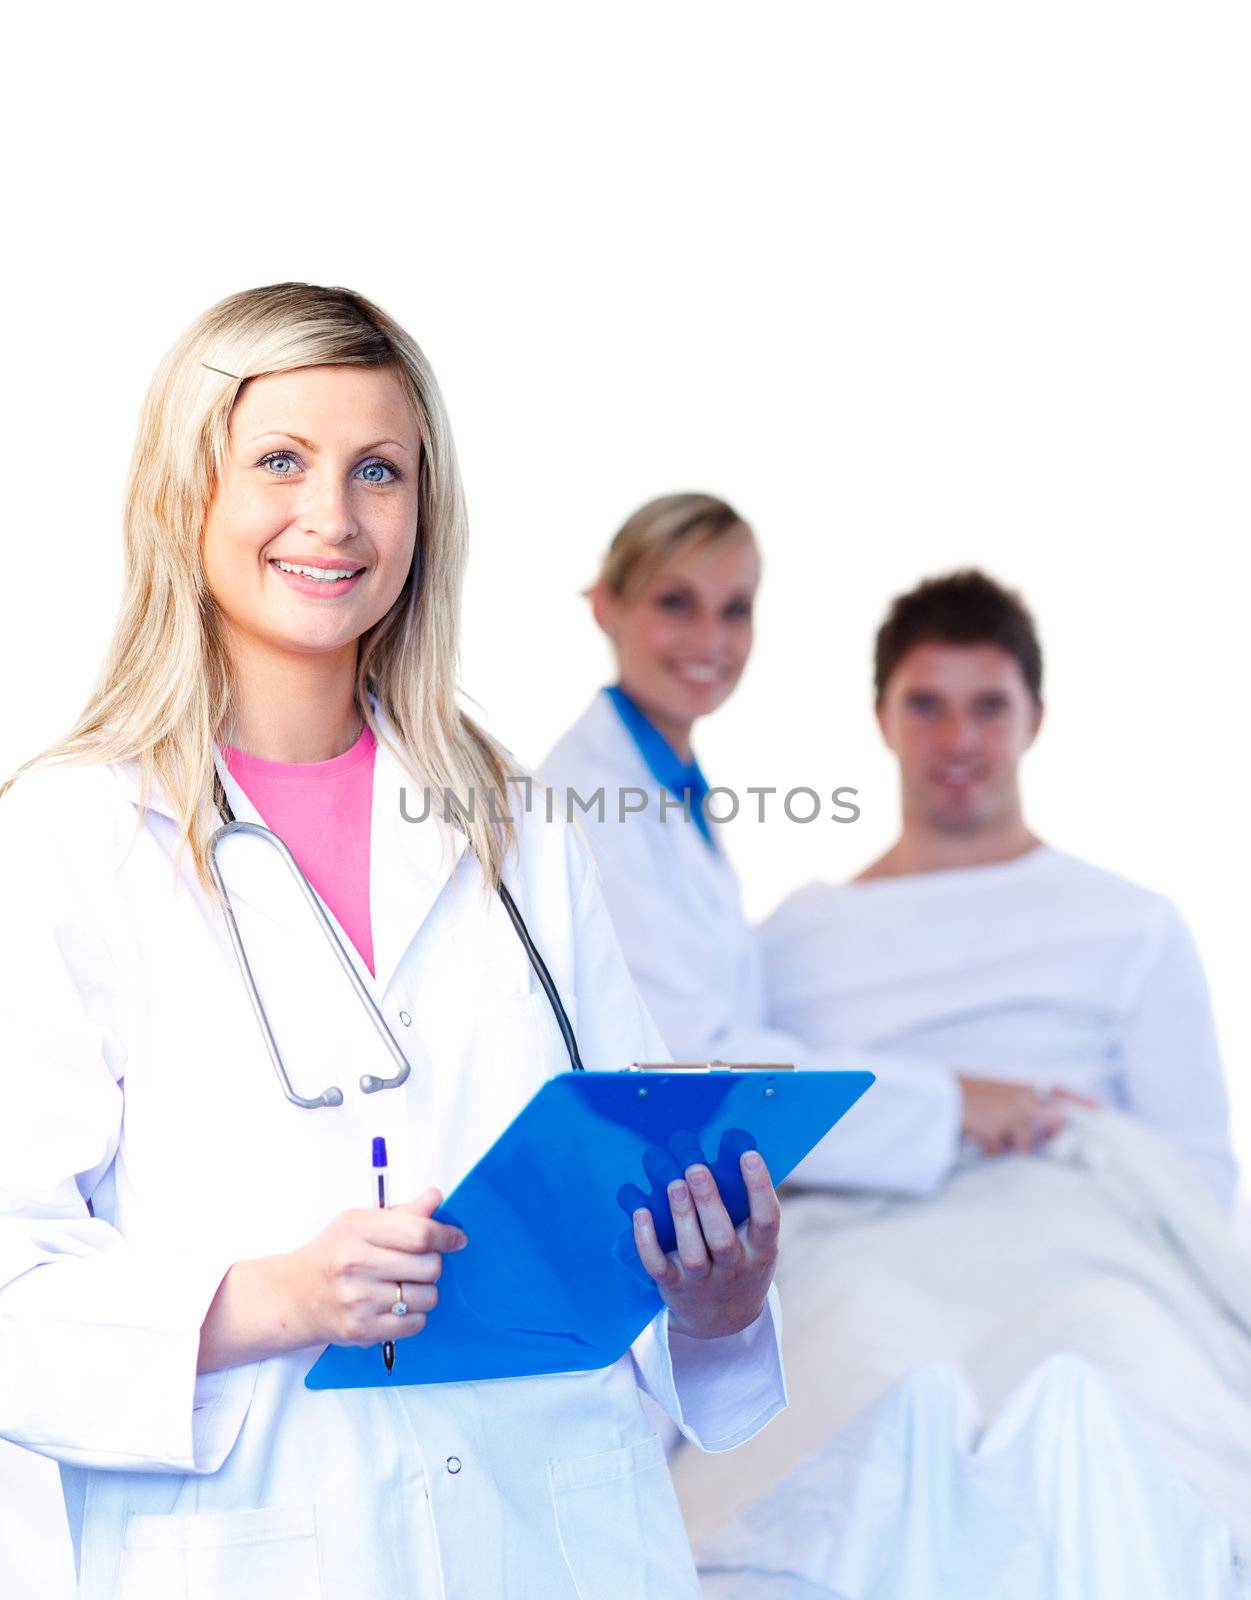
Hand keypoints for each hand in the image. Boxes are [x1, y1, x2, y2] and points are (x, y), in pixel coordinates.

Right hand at [286, 1186, 467, 1348]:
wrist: (294, 1296)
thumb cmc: (331, 1254)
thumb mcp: (359, 1222)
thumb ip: (401, 1213)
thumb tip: (435, 1197)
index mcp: (357, 1231)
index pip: (419, 1233)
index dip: (446, 1235)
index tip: (456, 1238)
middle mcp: (356, 1265)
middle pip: (429, 1266)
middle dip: (433, 1264)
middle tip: (420, 1263)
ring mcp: (358, 1301)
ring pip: (427, 1297)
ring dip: (425, 1291)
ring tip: (405, 1285)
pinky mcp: (362, 1330)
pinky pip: (415, 1323)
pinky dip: (414, 1315)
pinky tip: (396, 1305)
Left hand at [631, 1151, 779, 1339]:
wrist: (724, 1322)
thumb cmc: (741, 1263)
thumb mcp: (756, 1243)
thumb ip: (747, 1209)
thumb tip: (732, 1149)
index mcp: (760, 1251)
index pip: (766, 1219)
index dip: (759, 1187)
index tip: (748, 1155)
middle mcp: (734, 1268)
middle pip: (722, 1238)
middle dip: (709, 1203)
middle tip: (695, 1169)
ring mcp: (703, 1281)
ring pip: (693, 1253)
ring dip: (682, 1218)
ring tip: (674, 1184)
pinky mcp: (674, 1287)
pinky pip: (658, 1266)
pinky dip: (647, 1242)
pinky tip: (640, 1213)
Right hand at [957, 1075, 1099, 1155]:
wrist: (934, 1096)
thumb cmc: (963, 1095)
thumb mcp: (994, 1093)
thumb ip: (1019, 1104)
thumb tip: (1044, 1123)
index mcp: (1019, 1086)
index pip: (1059, 1090)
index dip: (1080, 1100)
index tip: (1101, 1110)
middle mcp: (1020, 1097)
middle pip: (1053, 1122)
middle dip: (1049, 1137)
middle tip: (1028, 1140)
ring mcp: (1008, 1112)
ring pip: (1026, 1144)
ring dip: (1009, 1146)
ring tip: (988, 1134)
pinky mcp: (994, 1127)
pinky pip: (999, 1151)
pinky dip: (989, 1150)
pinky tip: (975, 1138)